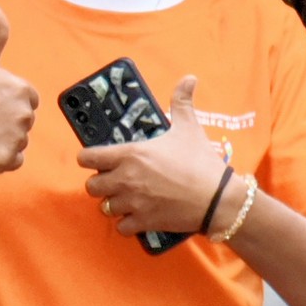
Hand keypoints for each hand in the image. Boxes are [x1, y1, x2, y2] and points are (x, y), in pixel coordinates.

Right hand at [0, 7, 36, 171]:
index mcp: (21, 88)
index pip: (26, 99)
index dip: (6, 102)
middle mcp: (24, 113)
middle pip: (24, 120)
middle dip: (6, 121)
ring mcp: (16, 138)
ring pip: (20, 141)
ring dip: (3, 140)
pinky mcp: (7, 160)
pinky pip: (14, 161)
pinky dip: (1, 159)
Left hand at [77, 73, 231, 237]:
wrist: (218, 199)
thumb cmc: (201, 162)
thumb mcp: (189, 128)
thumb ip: (182, 102)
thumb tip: (189, 78)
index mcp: (130, 154)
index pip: (87, 158)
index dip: (89, 159)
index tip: (97, 159)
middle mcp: (125, 179)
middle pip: (91, 186)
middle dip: (100, 183)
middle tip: (114, 180)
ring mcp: (132, 202)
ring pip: (104, 207)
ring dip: (113, 203)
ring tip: (127, 198)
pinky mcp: (142, 222)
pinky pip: (120, 227)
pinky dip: (126, 223)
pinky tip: (136, 216)